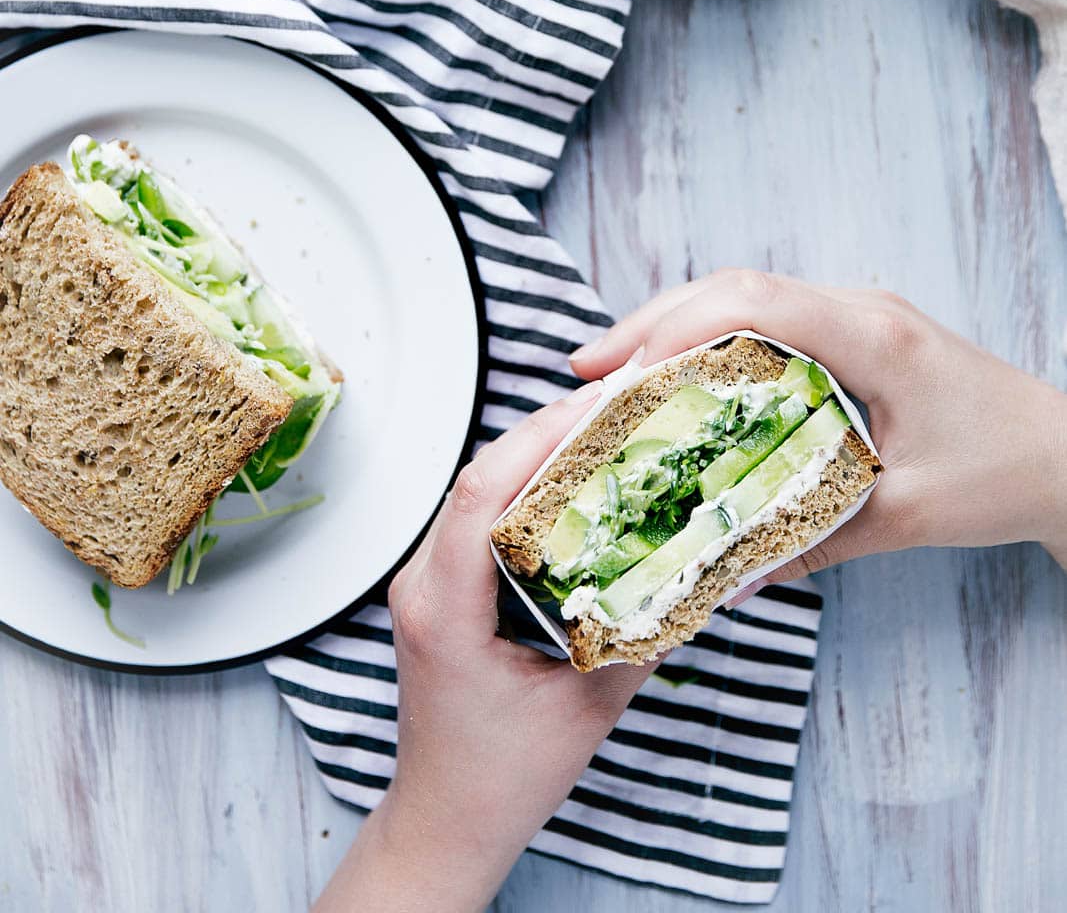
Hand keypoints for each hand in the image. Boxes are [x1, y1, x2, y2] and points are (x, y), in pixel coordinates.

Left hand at [316, 385, 654, 912]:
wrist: (445, 821)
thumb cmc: (501, 781)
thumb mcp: (587, 710)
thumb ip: (639, 639)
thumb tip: (694, 575)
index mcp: (444, 611)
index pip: (479, 497)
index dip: (535, 441)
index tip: (591, 408)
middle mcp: (420, 585)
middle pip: (476, 478)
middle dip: (542, 431)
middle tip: (610, 402)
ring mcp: (421, 583)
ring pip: (473, 489)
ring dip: (531, 453)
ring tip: (598, 427)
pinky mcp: (435, 588)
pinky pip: (473, 516)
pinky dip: (520, 487)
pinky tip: (568, 480)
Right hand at [572, 270, 1066, 579]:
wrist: (1065, 456)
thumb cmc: (999, 475)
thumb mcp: (902, 516)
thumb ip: (809, 542)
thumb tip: (721, 580)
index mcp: (870, 336)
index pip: (753, 302)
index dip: (674, 327)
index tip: (617, 373)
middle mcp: (859, 307)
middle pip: (734, 284)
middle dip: (653, 321)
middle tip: (588, 370)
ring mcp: (858, 311)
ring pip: (747, 293)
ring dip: (678, 325)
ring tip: (616, 371)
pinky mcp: (857, 330)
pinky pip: (770, 316)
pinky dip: (715, 337)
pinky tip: (683, 377)